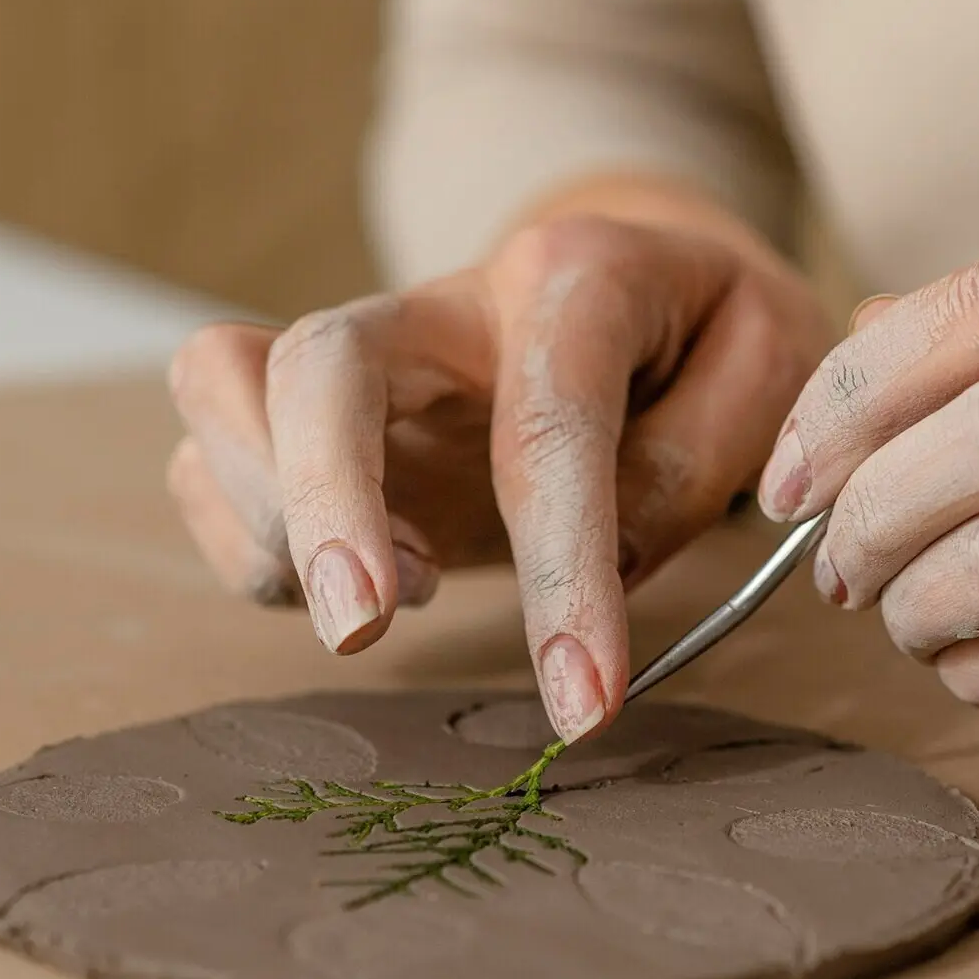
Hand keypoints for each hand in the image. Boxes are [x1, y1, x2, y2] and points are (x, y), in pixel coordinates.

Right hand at [168, 181, 830, 743]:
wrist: (648, 282)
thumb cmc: (713, 336)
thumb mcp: (768, 370)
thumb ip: (695, 461)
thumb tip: (600, 564)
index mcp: (572, 276)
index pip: (547, 423)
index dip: (562, 569)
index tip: (584, 702)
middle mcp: (442, 303)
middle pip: (321, 362)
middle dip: (323, 504)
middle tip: (364, 632)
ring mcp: (364, 355)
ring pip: (223, 384)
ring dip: (272, 522)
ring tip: (383, 606)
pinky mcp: (312, 412)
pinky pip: (210, 456)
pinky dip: (243, 540)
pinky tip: (347, 590)